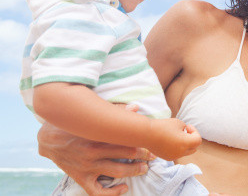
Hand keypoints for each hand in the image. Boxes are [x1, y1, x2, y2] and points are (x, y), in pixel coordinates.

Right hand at [37, 106, 154, 195]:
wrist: (48, 139)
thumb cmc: (75, 125)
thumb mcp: (92, 117)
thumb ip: (114, 112)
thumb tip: (136, 107)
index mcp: (98, 135)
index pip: (126, 139)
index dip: (142, 142)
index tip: (153, 143)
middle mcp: (93, 152)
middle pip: (125, 155)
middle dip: (142, 156)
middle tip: (153, 156)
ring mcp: (87, 167)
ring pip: (116, 172)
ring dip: (133, 171)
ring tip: (144, 169)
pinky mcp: (81, 178)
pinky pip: (98, 191)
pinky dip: (112, 193)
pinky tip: (124, 188)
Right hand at [147, 118, 201, 160]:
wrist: (146, 134)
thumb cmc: (163, 126)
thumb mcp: (179, 122)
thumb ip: (186, 129)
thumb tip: (185, 134)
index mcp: (185, 143)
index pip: (198, 140)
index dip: (194, 131)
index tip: (186, 126)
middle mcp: (181, 152)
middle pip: (194, 148)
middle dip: (192, 139)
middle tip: (184, 131)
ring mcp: (174, 156)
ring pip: (186, 152)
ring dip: (185, 144)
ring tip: (176, 135)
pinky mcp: (167, 157)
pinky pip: (178, 153)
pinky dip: (178, 148)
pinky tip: (170, 140)